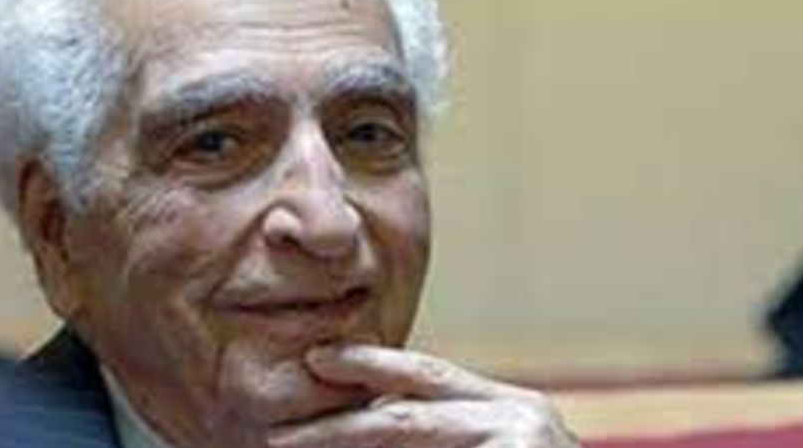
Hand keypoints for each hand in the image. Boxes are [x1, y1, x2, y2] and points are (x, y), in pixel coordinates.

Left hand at [267, 345, 580, 447]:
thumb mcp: (496, 447)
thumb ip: (442, 436)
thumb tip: (365, 426)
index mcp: (511, 407)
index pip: (428, 378)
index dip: (371, 366)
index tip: (318, 363)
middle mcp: (520, 414)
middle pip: (405, 416)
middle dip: (338, 428)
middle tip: (279, 438)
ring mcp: (524, 440)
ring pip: (409, 437)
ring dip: (352, 444)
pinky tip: (346, 447)